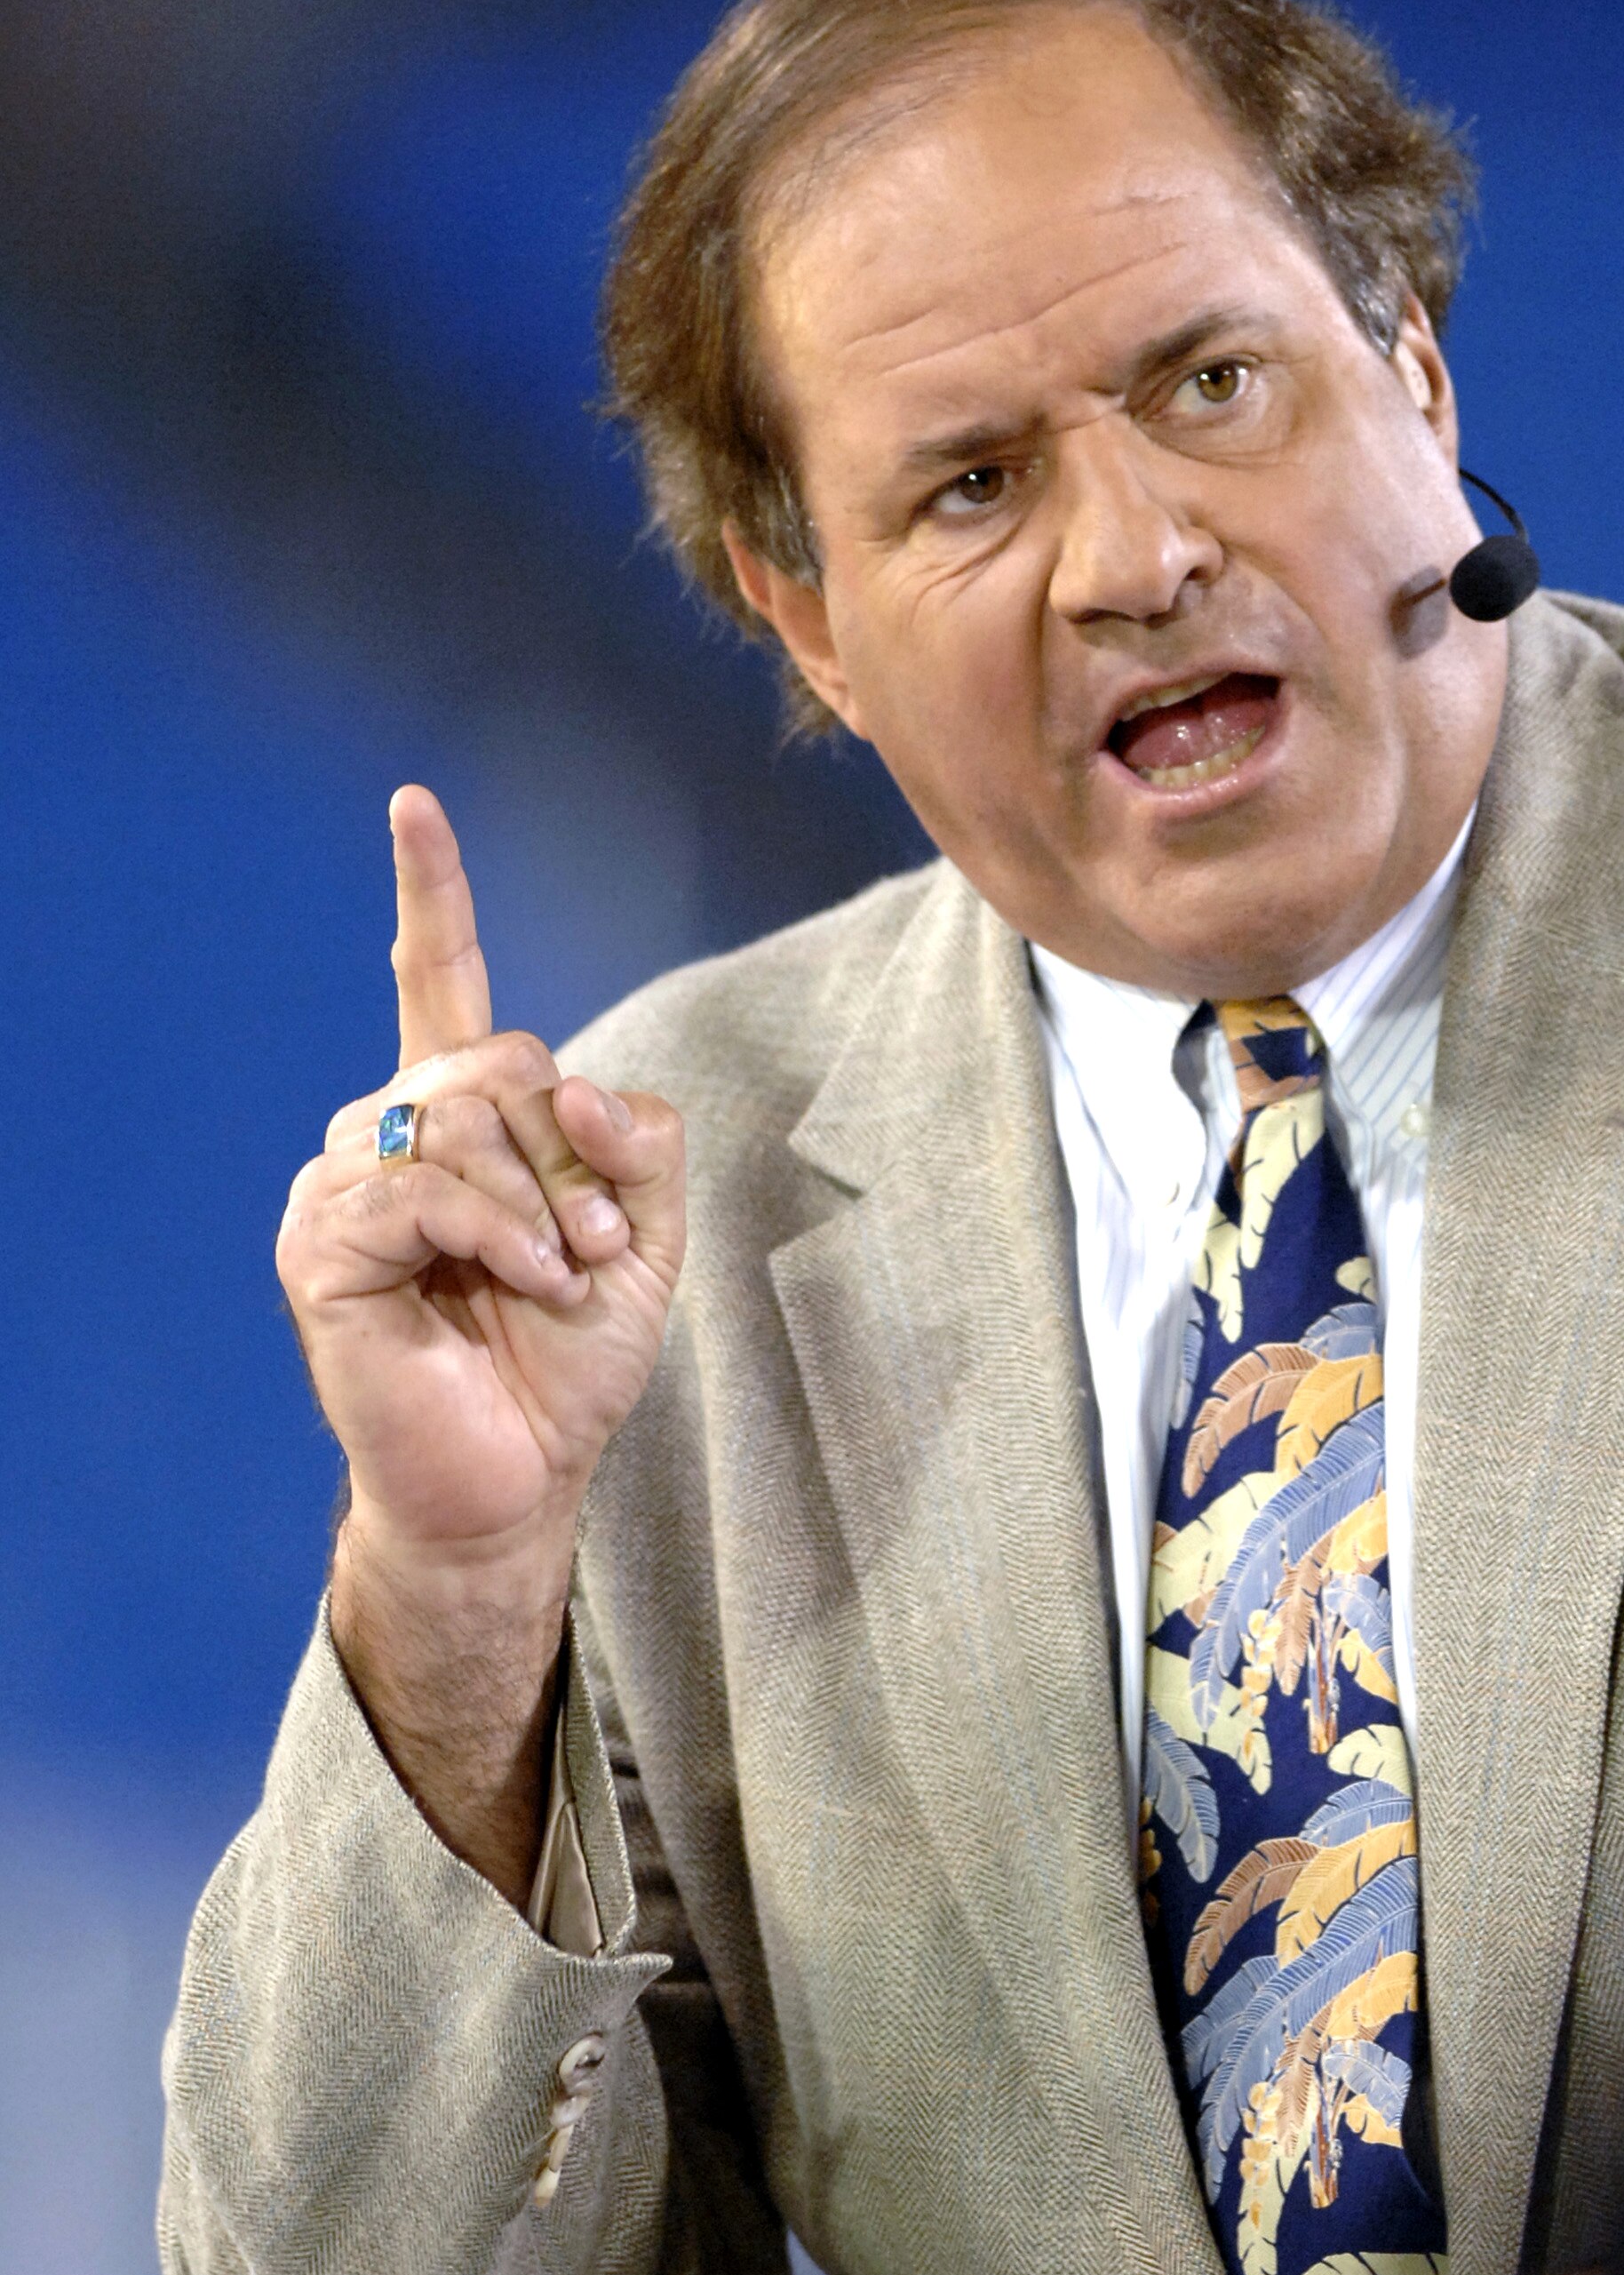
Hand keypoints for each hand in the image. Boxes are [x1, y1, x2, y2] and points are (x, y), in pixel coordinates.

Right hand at [276, 786, 684, 1891]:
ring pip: (469, 1114)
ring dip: (547, 1203)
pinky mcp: (326, 1245)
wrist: (520, 1471)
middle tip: (597, 1246)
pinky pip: (430, 1188)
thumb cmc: (571, 1352)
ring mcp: (349, 1183)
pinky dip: (503, 1234)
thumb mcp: (646, 1233)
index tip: (412, 804)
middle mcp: (394, 1127)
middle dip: (574, 1147)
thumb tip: (573, 1086)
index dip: (430, 893)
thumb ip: (633, 1140)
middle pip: (501, 1053)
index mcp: (466, 1113)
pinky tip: (524, 1284)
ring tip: (563, 1279)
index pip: (437, 979)